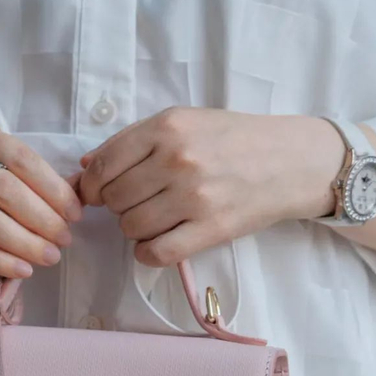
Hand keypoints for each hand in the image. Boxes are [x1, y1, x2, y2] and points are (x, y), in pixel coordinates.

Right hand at [0, 119, 82, 277]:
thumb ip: (24, 177)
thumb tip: (74, 202)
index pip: (22, 159)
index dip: (53, 188)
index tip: (75, 214)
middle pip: (5, 190)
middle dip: (42, 219)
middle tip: (64, 240)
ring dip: (24, 243)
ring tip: (49, 257)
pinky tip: (21, 269)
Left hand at [76, 107, 344, 265]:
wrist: (290, 161)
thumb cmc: (233, 139)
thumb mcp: (184, 121)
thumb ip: (133, 140)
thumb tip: (85, 169)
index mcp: (167, 127)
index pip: (104, 164)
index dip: (93, 185)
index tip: (99, 193)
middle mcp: (177, 160)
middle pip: (115, 198)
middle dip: (119, 205)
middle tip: (140, 202)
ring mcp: (194, 197)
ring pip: (131, 227)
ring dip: (134, 229)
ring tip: (155, 219)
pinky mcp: (211, 229)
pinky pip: (156, 253)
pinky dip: (147, 253)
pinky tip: (158, 243)